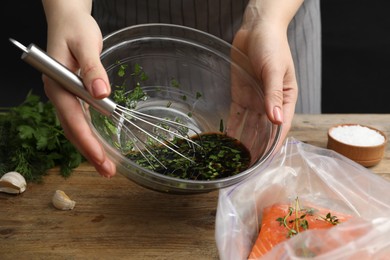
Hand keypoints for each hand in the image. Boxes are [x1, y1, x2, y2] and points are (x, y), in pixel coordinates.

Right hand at [42, 2, 115, 176]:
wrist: (68, 19)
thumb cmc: (74, 27)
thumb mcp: (85, 44)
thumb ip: (93, 69)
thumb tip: (102, 94)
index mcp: (58, 85)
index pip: (73, 120)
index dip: (87, 141)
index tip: (102, 159)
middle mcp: (60, 95)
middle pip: (73, 130)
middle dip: (90, 153)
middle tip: (108, 172)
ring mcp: (66, 96)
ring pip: (77, 128)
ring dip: (91, 148)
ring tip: (106, 167)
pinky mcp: (75, 95)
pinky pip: (82, 119)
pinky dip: (91, 135)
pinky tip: (101, 147)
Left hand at [230, 6, 298, 149]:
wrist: (256, 29)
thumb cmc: (272, 46)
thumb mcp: (275, 70)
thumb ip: (274, 94)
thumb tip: (276, 121)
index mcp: (285, 99)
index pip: (280, 128)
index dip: (273, 145)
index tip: (266, 161)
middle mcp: (269, 103)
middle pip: (263, 130)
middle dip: (256, 147)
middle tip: (246, 165)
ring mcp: (254, 100)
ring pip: (249, 126)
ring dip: (243, 141)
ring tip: (234, 158)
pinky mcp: (240, 95)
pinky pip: (236, 115)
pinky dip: (232, 127)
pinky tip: (226, 139)